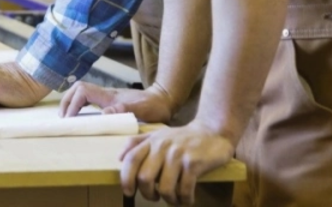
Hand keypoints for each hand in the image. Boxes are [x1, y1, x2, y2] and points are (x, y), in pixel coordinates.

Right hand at [59, 81, 174, 121]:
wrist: (163, 99)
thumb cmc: (153, 106)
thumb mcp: (141, 110)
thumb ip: (123, 110)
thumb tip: (103, 114)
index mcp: (109, 96)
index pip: (83, 91)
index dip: (73, 104)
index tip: (69, 119)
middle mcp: (106, 94)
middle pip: (78, 88)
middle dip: (67, 100)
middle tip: (63, 117)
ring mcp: (108, 96)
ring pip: (82, 91)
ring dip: (71, 101)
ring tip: (67, 116)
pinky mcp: (110, 101)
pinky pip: (89, 98)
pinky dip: (79, 104)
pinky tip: (80, 115)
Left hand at [119, 122, 234, 204]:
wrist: (213, 132)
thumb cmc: (182, 138)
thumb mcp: (158, 135)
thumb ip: (138, 143)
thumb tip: (119, 158)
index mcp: (151, 141)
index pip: (131, 159)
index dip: (126, 178)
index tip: (129, 191)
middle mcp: (162, 147)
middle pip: (145, 177)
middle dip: (148, 194)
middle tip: (155, 197)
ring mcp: (178, 155)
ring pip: (165, 188)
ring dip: (169, 200)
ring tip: (174, 199)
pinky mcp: (194, 163)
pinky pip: (184, 190)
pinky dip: (185, 200)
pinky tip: (188, 199)